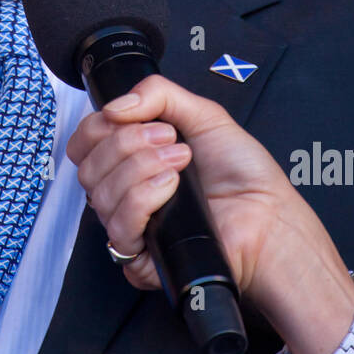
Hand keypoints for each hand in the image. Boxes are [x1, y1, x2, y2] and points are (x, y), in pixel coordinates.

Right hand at [66, 73, 326, 312]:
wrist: (269, 216)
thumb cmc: (244, 175)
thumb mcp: (204, 115)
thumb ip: (158, 94)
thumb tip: (115, 106)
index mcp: (131, 161)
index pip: (84, 143)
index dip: (100, 127)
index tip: (136, 117)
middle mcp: (125, 193)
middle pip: (88, 167)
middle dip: (127, 143)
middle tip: (171, 139)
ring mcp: (131, 226)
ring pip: (100, 194)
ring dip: (141, 167)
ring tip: (181, 161)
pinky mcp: (140, 258)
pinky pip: (119, 225)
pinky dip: (143, 197)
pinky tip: (171, 187)